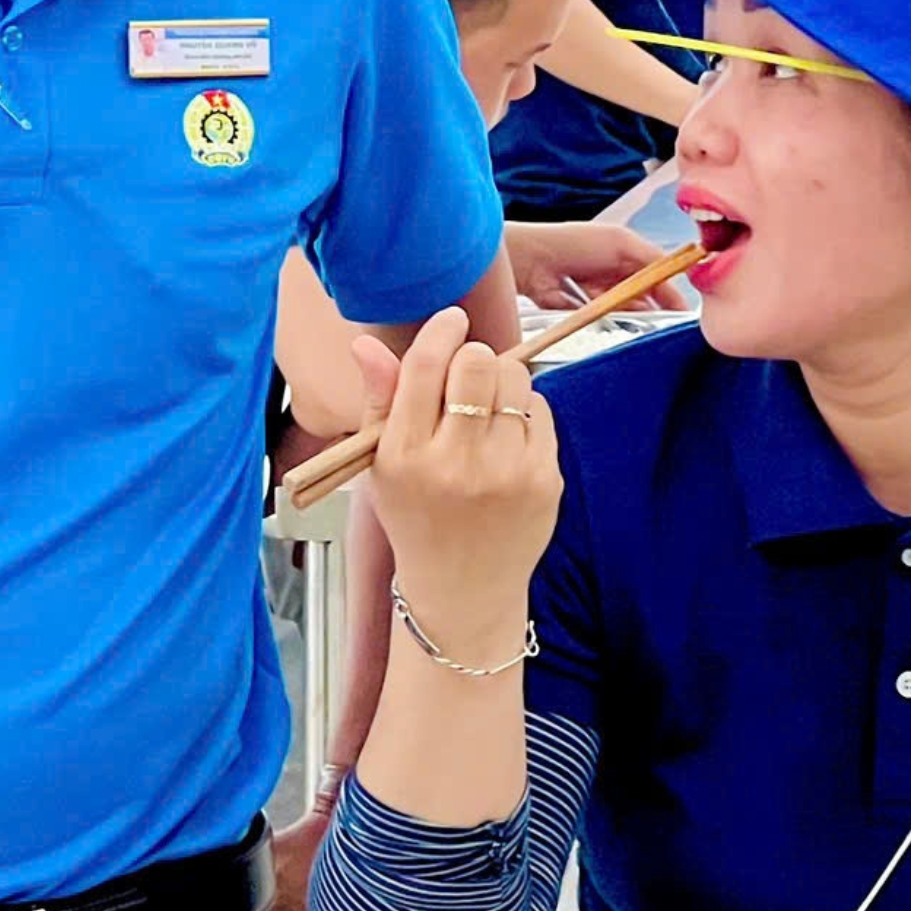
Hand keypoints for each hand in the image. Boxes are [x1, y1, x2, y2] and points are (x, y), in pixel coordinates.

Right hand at [349, 307, 561, 662]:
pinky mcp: (545, 480)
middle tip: (465, 379)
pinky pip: (541, 411)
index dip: (441, 331)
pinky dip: (524, 414)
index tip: (451, 320)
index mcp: (407, 455)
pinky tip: (505, 442)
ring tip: (485, 413)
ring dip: (501, 383)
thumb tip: (365, 343)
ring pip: (515, 380)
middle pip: (478, 362)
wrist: (462, 590)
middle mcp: (457, 463)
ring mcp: (507, 472)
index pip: (424, 367)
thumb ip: (379, 402)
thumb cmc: (417, 522)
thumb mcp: (382, 466)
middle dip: (472, 359)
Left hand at [504, 220, 693, 312]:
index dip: (670, 296)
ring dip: (627, 317)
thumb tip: (678, 274)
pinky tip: (607, 323)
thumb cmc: (575, 243)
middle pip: (643, 301)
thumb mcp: (621, 242)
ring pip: (624, 314)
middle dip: (649, 309)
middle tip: (654, 318)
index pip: (658, 280)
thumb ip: (651, 257)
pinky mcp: (580, 314)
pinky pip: (602, 325)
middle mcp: (613, 277)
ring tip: (627, 318)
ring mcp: (597, 296)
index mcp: (626, 256)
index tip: (682, 315)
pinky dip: (606, 325)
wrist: (530, 260)